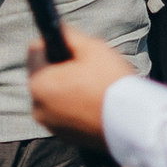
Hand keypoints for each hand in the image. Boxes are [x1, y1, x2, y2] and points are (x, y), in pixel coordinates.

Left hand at [24, 24, 133, 151]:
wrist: (132, 123)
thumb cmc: (111, 83)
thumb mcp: (91, 47)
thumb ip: (67, 35)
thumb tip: (55, 29)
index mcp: (39, 83)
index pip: (35, 50)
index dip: (54, 44)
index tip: (74, 49)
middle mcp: (37, 107)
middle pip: (43, 74)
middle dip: (59, 68)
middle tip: (87, 69)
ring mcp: (50, 124)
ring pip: (52, 94)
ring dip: (65, 87)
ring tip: (93, 87)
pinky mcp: (63, 136)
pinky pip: (62, 112)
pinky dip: (72, 105)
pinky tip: (93, 103)